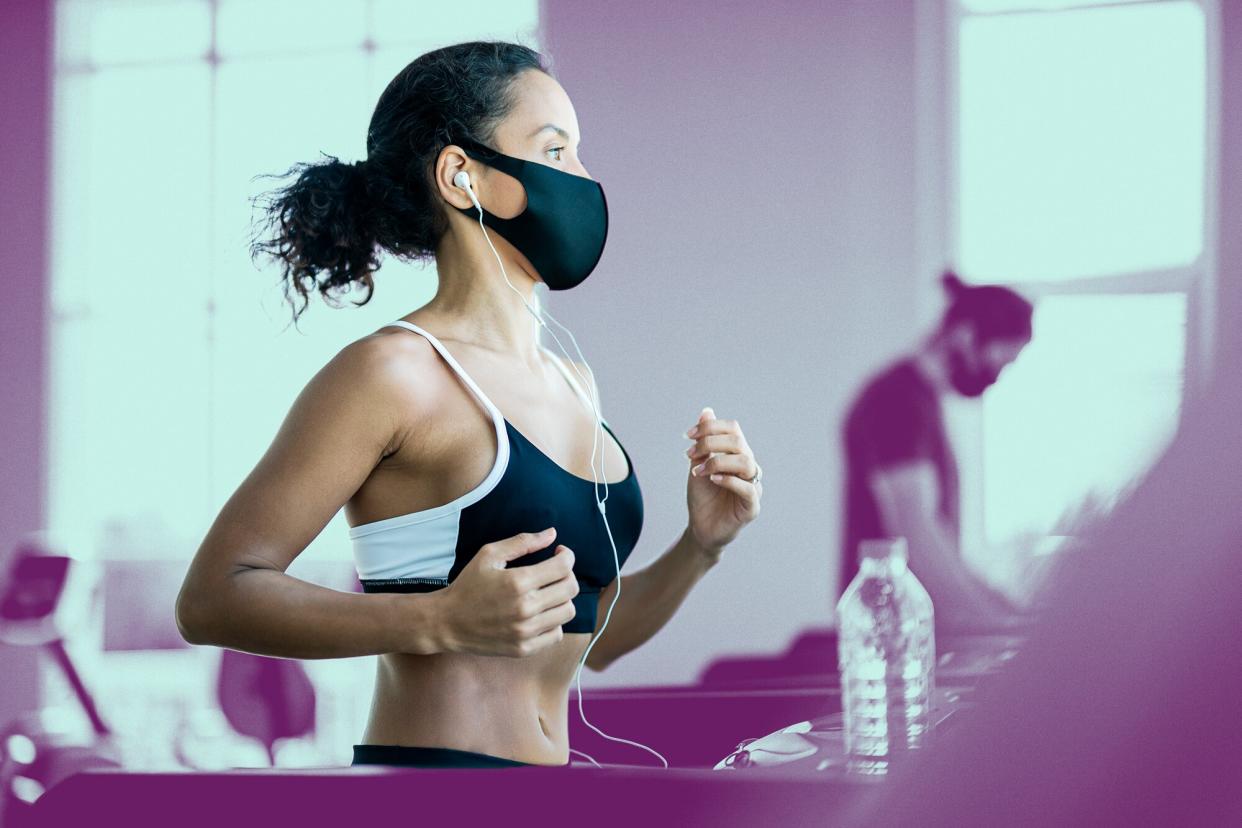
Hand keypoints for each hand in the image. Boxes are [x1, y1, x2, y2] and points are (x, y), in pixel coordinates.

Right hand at [431, 528, 578, 656]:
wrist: (446, 622)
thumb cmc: (468, 585)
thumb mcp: (489, 555)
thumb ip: (523, 542)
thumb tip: (552, 534)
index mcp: (518, 582)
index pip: (563, 567)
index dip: (566, 555)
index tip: (559, 553)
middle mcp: (525, 608)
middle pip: (570, 589)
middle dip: (567, 574)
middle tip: (555, 571)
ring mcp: (525, 632)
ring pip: (568, 611)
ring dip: (562, 598)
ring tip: (548, 592)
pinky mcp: (523, 649)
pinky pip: (556, 634)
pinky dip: (553, 621)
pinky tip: (540, 613)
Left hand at [684, 407, 761, 555]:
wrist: (701, 527)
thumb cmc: (703, 496)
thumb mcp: (698, 464)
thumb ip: (704, 441)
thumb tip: (706, 411)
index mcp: (738, 455)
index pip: (733, 430)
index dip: (711, 427)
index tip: (688, 435)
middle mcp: (749, 467)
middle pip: (738, 442)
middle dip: (710, 443)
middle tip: (689, 454)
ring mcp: (753, 486)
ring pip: (746, 463)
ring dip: (718, 462)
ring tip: (698, 471)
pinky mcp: (752, 506)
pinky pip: (748, 488)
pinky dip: (729, 481)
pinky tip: (713, 480)